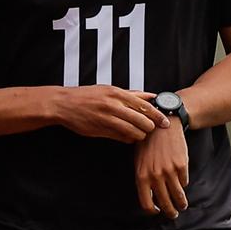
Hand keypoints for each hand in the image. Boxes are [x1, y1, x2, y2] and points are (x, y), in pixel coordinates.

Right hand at [51, 85, 169, 142]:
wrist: (64, 104)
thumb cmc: (88, 96)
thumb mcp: (109, 90)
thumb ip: (131, 94)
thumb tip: (151, 95)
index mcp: (117, 93)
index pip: (145, 106)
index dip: (158, 116)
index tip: (165, 122)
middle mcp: (113, 105)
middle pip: (142, 120)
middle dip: (149, 127)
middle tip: (151, 130)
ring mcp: (106, 118)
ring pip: (133, 131)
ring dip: (140, 135)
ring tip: (139, 135)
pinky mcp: (100, 130)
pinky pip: (121, 137)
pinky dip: (128, 139)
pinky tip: (129, 138)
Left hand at [134, 122, 188, 218]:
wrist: (162, 125)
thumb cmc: (147, 142)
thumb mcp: (138, 160)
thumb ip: (143, 178)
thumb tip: (150, 196)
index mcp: (141, 176)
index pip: (147, 204)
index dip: (153, 211)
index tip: (157, 212)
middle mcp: (155, 176)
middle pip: (164, 202)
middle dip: (170, 211)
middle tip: (173, 214)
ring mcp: (169, 171)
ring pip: (177, 195)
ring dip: (181, 203)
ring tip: (182, 205)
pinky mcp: (181, 165)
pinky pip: (184, 181)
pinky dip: (183, 184)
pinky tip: (182, 184)